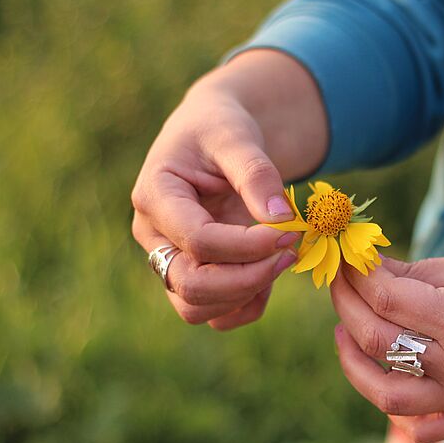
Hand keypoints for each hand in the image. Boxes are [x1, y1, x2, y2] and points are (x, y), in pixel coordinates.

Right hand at [130, 50, 326, 329]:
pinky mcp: (190, 275)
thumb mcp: (237, 136)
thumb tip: (281, 220)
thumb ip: (256, 174)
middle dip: (247, 278)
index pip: (197, 240)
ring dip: (245, 295)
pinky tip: (271, 273)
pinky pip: (213, 314)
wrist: (212, 135)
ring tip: (282, 260)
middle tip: (289, 253)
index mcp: (155, 196)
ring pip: (196, 309)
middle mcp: (153, 236)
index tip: (289, 233)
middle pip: (190, 285)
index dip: (247, 246)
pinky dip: (245, 305)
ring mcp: (168, 260)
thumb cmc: (219, 128)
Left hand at [331, 247, 443, 442]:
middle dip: (347, 308)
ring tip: (344, 336)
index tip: (346, 258)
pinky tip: (386, 377)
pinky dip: (399, 411)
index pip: (386, 301)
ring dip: (355, 366)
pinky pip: (425, 428)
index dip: (358, 277)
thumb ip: (419, 272)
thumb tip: (368, 270)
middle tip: (340, 284)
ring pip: (388, 397)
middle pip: (379, 343)